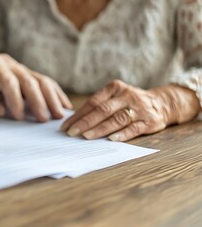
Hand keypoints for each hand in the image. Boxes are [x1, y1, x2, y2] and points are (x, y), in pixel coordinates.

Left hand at [0, 54, 71, 121]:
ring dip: (52, 97)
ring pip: (41, 79)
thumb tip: (2, 112)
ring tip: (60, 114)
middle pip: (29, 80)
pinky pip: (45, 81)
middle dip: (38, 101)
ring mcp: (22, 67)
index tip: (19, 117)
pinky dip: (56, 93)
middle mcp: (10, 64)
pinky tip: (64, 105)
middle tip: (45, 120)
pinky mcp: (29, 72)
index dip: (15, 99)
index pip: (9, 82)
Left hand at [61, 80, 200, 141]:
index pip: (93, 102)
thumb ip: (98, 106)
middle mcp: (127, 96)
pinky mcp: (150, 121)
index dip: (78, 115)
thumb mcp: (115, 97)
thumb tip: (74, 121)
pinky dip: (122, 134)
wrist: (162, 103)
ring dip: (100, 129)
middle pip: (103, 110)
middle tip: (72, 132)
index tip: (66, 126)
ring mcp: (139, 108)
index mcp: (115, 88)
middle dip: (85, 122)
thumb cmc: (129, 102)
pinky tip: (111, 139)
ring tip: (86, 136)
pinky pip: (134, 128)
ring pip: (117, 119)